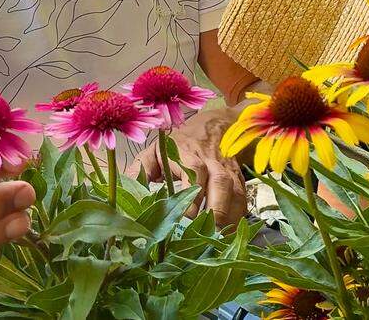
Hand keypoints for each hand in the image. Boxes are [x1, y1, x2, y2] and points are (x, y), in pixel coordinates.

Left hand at [128, 105, 247, 226]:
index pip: (195, 172)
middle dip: (215, 211)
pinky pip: (243, 200)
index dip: (192, 195)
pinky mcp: (239, 180)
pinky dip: (237, 218)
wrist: (213, 127)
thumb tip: (125, 196)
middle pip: (220, 184)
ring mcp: (229, 171)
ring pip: (235, 193)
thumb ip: (140, 171)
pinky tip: (227, 235)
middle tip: (205, 235)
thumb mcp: (154, 151)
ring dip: (228, 218)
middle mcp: (213, 161)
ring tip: (217, 241)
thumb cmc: (177, 145)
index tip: (184, 219)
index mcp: (189, 153)